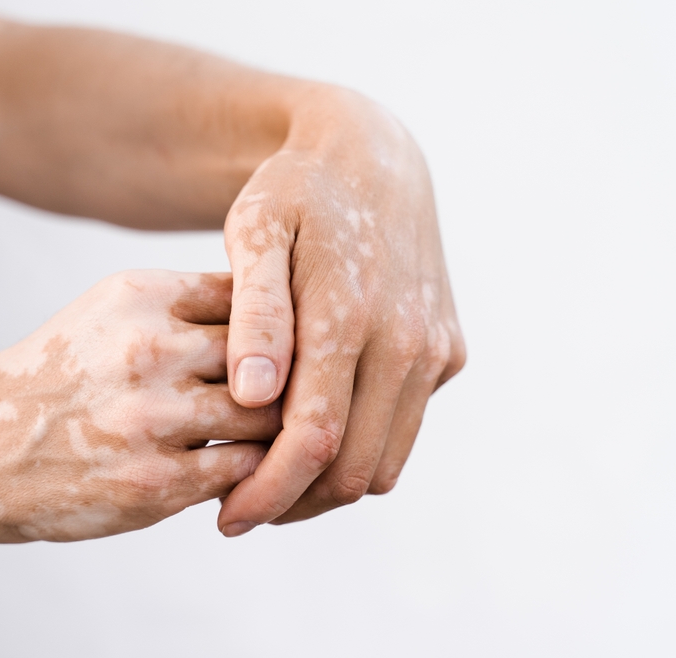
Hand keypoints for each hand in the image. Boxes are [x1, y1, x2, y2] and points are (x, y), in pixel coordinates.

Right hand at [0, 270, 279, 544]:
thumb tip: (282, 307)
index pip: (254, 296)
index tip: (292, 343)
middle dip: (291, 377)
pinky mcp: (154, 484)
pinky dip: (253, 470)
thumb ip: (188, 305)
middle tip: (302, 393)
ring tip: (275, 431)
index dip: (282, 323)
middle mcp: (147, 350)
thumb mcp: (111, 312)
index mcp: (141, 296)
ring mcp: (151, 419)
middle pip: (271, 355)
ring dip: (276, 427)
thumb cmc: (63, 375)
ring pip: (267, 416)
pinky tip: (242, 467)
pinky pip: (243, 470)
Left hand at [219, 89, 465, 535]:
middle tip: (240, 506)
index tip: (227, 519)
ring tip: (272, 477)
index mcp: (351, 313)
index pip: (312, 441)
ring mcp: (435, 349)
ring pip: (385, 461)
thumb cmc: (294, 192)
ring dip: (329, 486)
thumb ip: (256, 312)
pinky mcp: (449, 352)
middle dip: (294, 503)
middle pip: (351, 469)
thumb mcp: (254, 230)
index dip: (267, 493)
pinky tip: (313, 431)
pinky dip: (361, 448)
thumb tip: (254, 395)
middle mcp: (407, 340)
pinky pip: (404, 429)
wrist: (372, 156)